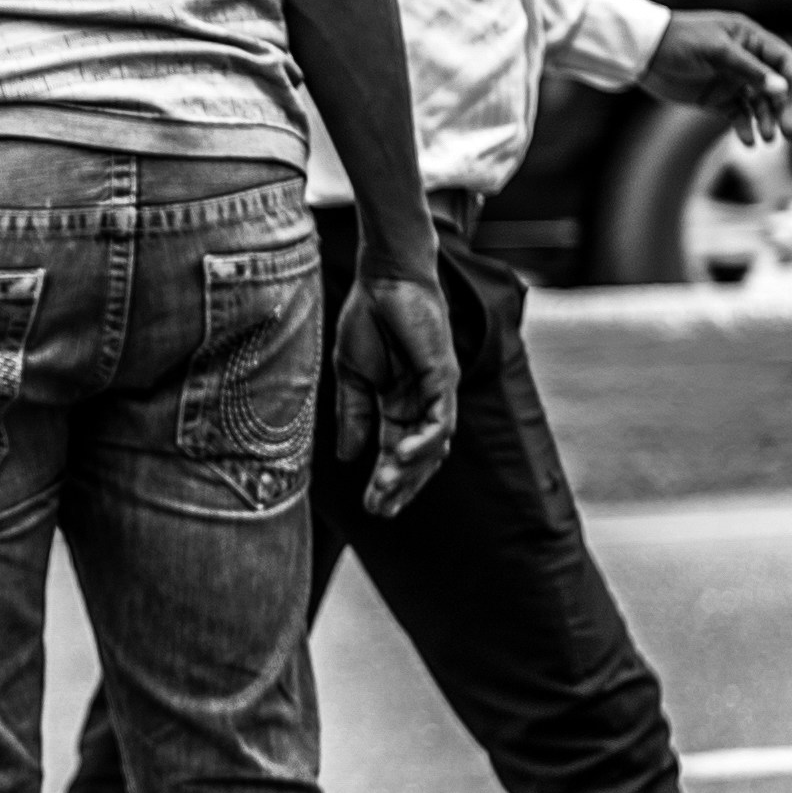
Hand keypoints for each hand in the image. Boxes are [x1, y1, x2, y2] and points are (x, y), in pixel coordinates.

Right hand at [329, 274, 461, 527]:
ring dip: (410, 472)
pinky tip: (401, 456)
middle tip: (380, 512)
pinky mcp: (444, 377)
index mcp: (396, 405)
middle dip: (400, 487)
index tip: (369, 508)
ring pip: (432, 446)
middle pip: (417, 458)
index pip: (394, 453)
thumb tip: (347, 458)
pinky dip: (424, 441)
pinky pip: (439, 419)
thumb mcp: (352, 376)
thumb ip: (354, 415)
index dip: (384, 481)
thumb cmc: (367, 319)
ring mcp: (436, 392)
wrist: (384, 280)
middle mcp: (421, 404)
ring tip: (384, 490)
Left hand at [636, 9, 791, 147]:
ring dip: (765, 121)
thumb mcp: (717, 51)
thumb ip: (750, 70)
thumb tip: (782, 89)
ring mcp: (732, 80)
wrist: (643, 53)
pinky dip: (744, 127)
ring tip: (767, 139)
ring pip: (758, 104)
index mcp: (749, 39)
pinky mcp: (716, 99)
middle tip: (788, 132)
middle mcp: (745, 61)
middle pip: (775, 87)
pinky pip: (738, 115)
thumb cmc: (680, 41)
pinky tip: (748, 141)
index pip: (783, 60)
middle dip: (783, 109)